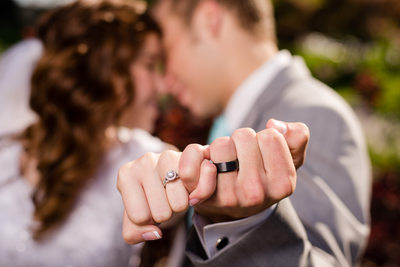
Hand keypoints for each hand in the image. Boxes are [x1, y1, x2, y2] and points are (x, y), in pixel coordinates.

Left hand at [117, 119, 308, 243]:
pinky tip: (205, 164)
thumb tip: (275, 125)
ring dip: (220, 147)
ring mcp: (229, 197)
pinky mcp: (204, 196)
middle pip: (244, 136)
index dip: (263, 137)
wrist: (234, 203)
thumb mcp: (288, 158)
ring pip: (220, 144)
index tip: (261, 152)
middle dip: (241, 140)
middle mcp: (257, 194)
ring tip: (225, 163)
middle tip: (241, 157)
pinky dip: (195, 155)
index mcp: (283, 183)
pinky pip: (194, 161)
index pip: (270, 136)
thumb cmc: (262, 173)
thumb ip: (296, 136)